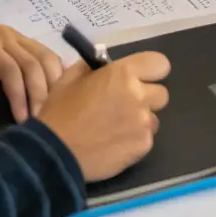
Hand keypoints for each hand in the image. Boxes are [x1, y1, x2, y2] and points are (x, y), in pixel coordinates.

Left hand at [0, 0, 63, 122]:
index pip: (11, 71)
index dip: (19, 96)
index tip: (21, 119)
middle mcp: (7, 38)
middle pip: (33, 64)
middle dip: (39, 92)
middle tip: (40, 117)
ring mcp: (16, 34)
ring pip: (44, 54)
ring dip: (52, 79)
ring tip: (52, 103)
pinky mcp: (20, 34)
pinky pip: (44, 49)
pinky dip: (54, 65)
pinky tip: (58, 82)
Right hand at [39, 52, 170, 182]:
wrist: (53, 153)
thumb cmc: (60, 112)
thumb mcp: (71, 77)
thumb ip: (95, 66)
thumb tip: (106, 63)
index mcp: (123, 73)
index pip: (160, 64)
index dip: (151, 72)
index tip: (140, 79)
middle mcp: (138, 95)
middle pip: (161, 93)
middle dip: (146, 98)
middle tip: (124, 107)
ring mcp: (143, 122)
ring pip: (154, 118)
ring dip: (140, 121)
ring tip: (116, 128)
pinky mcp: (142, 145)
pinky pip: (147, 138)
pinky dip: (134, 140)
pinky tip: (114, 144)